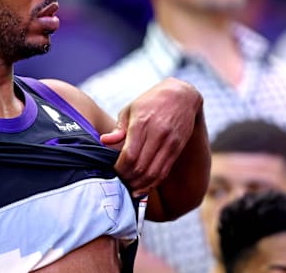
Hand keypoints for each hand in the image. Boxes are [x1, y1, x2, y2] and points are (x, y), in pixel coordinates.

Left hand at [101, 77, 202, 196]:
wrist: (181, 95)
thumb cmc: (150, 102)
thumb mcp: (130, 109)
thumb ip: (118, 128)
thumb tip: (104, 141)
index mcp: (141, 124)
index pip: (129, 155)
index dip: (119, 168)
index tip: (112, 171)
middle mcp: (157, 134)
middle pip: (140, 167)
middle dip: (127, 179)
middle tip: (119, 183)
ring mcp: (169, 143)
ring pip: (153, 173)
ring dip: (140, 186)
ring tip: (129, 189)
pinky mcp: (177, 149)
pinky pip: (164, 172)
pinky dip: (152, 183)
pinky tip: (143, 188)